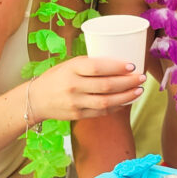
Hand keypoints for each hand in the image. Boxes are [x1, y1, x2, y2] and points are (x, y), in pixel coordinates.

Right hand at [30, 56, 144, 122]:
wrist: (35, 99)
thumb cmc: (56, 77)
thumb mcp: (69, 65)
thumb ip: (89, 64)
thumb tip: (118, 63)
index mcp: (71, 68)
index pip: (97, 67)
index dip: (117, 67)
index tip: (132, 65)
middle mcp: (73, 86)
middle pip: (106, 85)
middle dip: (127, 82)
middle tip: (141, 78)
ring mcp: (75, 102)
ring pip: (106, 101)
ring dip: (126, 96)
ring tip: (138, 91)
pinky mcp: (78, 115)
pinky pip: (101, 111)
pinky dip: (116, 107)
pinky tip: (126, 101)